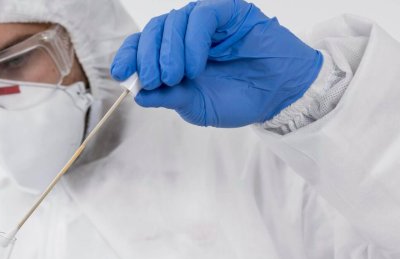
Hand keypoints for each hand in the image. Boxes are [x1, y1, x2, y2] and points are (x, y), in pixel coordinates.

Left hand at [110, 0, 322, 127]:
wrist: (278, 96)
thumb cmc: (237, 99)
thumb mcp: (196, 106)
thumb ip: (168, 98)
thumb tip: (139, 94)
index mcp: (173, 54)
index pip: (142, 45)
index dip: (129, 55)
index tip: (121, 73)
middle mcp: (186, 34)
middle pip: (154, 30)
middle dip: (147, 56)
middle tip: (153, 79)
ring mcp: (207, 21)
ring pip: (174, 20)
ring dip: (170, 51)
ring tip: (178, 77)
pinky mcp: (229, 11)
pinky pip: (203, 15)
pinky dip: (193, 40)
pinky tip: (196, 65)